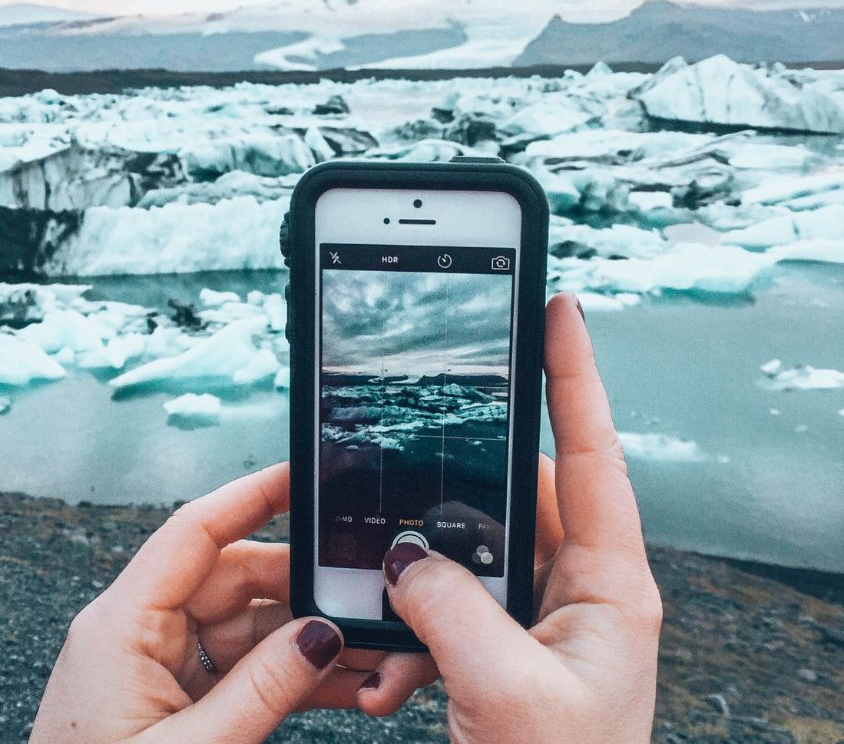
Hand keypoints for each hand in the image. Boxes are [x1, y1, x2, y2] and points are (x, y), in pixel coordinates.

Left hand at [31, 464, 434, 741]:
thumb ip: (263, 690)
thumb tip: (323, 634)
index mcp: (122, 624)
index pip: (194, 531)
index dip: (253, 495)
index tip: (305, 475)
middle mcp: (141, 630)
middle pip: (235, 576)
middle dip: (302, 587)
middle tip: (361, 598)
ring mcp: (163, 663)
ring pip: (250, 623)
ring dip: (307, 638)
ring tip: (364, 653)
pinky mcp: (180, 694)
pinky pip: (245, 665)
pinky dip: (291, 672)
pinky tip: (338, 681)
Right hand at [380, 293, 662, 742]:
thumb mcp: (509, 694)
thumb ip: (451, 610)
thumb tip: (404, 557)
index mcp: (610, 587)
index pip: (591, 453)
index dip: (575, 375)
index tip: (557, 311)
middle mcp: (579, 589)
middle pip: (514, 497)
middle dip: (454, 500)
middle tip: (411, 496)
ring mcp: (539, 617)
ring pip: (472, 552)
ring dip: (423, 578)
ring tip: (394, 616)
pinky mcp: (504, 644)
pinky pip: (453, 602)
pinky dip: (414, 625)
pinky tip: (394, 665)